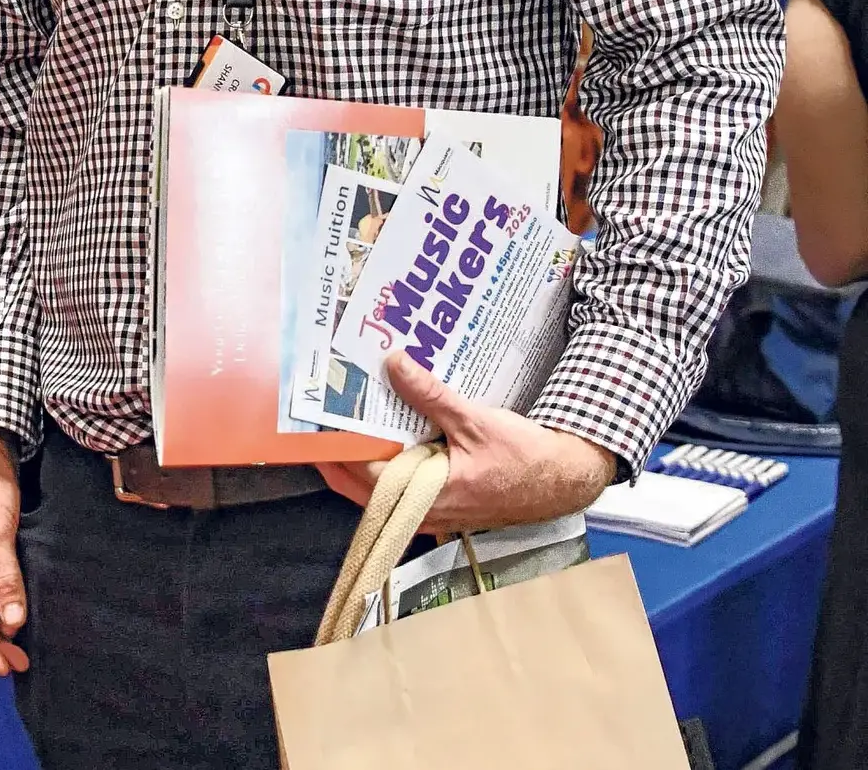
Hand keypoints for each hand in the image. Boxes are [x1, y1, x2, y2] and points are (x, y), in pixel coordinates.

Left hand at [315, 355, 618, 532]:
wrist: (567, 480)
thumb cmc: (527, 458)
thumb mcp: (475, 420)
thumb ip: (430, 395)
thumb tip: (392, 363)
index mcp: (429, 496)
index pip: (362, 474)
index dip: (334, 449)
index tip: (311, 424)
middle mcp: (425, 513)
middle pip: (359, 488)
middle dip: (336, 456)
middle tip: (316, 422)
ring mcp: (433, 514)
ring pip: (377, 492)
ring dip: (357, 462)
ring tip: (341, 426)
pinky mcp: (443, 507)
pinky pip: (400, 490)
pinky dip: (384, 467)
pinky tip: (381, 439)